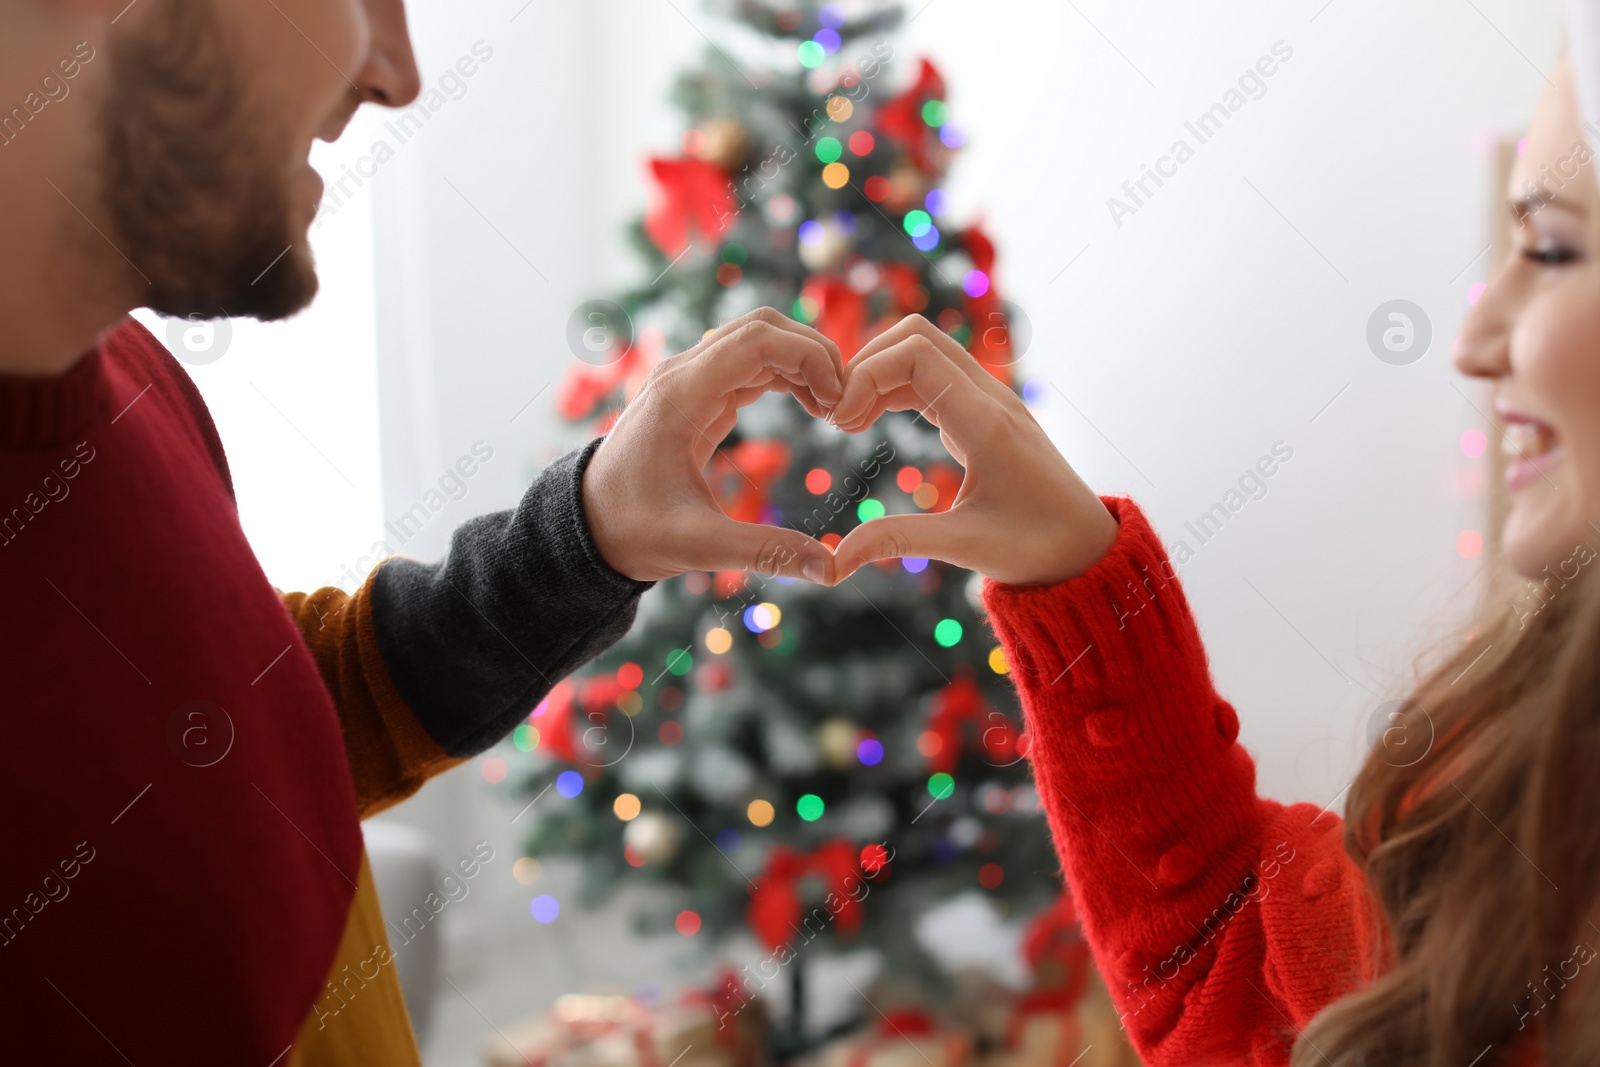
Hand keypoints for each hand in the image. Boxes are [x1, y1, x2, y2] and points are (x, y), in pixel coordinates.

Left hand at [583, 308, 844, 583]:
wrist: (586, 527)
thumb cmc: (632, 531)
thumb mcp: (698, 545)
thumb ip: (765, 551)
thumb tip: (830, 570)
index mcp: (680, 396)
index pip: (757, 341)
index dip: (809, 358)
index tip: (837, 402)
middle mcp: (682, 375)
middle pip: (761, 328)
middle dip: (812, 352)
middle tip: (844, 400)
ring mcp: (688, 381)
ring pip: (757, 341)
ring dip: (801, 362)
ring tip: (833, 408)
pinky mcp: (696, 396)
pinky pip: (749, 366)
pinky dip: (785, 376)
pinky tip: (811, 407)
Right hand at [829, 315, 1117, 586]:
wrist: (1087, 548)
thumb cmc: (1036, 547)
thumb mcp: (963, 546)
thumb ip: (896, 541)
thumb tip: (834, 561)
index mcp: (986, 422)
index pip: (915, 354)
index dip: (866, 375)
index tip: (840, 423)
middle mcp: (990, 398)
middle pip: (916, 336)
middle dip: (866, 364)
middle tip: (837, 416)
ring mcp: (990, 401)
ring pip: (924, 351)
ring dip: (879, 373)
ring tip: (847, 422)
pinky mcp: (985, 413)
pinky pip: (934, 377)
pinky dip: (896, 387)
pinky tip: (872, 422)